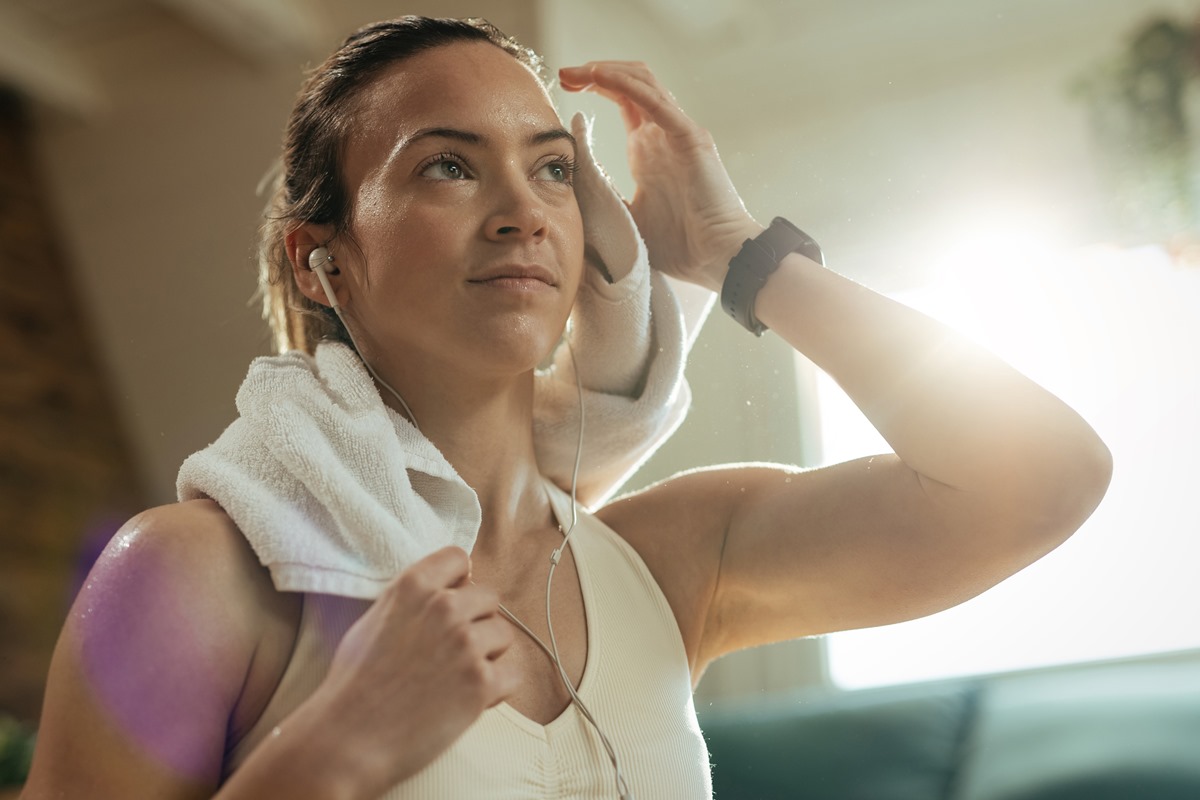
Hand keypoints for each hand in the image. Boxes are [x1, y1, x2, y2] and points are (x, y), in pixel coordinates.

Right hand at [312, 547, 517, 791]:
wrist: (346, 740)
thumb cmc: (354, 684)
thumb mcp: (375, 620)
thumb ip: (413, 600)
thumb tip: (450, 590)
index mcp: (413, 586)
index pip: (458, 559)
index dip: (458, 583)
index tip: (451, 604)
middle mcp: (443, 608)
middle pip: (489, 598)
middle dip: (476, 622)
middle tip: (451, 652)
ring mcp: (465, 644)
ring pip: (504, 635)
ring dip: (488, 656)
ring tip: (456, 678)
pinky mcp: (480, 683)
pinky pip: (513, 673)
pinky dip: (496, 689)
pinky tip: (468, 699)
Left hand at [559, 61, 762, 292]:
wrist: (717, 258)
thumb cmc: (680, 245)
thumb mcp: (625, 217)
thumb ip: (603, 196)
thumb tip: (573, 186)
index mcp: (649, 149)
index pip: (623, 100)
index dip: (595, 87)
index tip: (563, 88)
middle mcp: (663, 134)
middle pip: (630, 83)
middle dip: (594, 72)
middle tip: (564, 74)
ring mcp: (678, 132)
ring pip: (642, 82)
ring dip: (606, 71)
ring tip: (577, 72)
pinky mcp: (689, 137)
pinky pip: (655, 100)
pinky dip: (625, 84)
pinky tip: (599, 76)